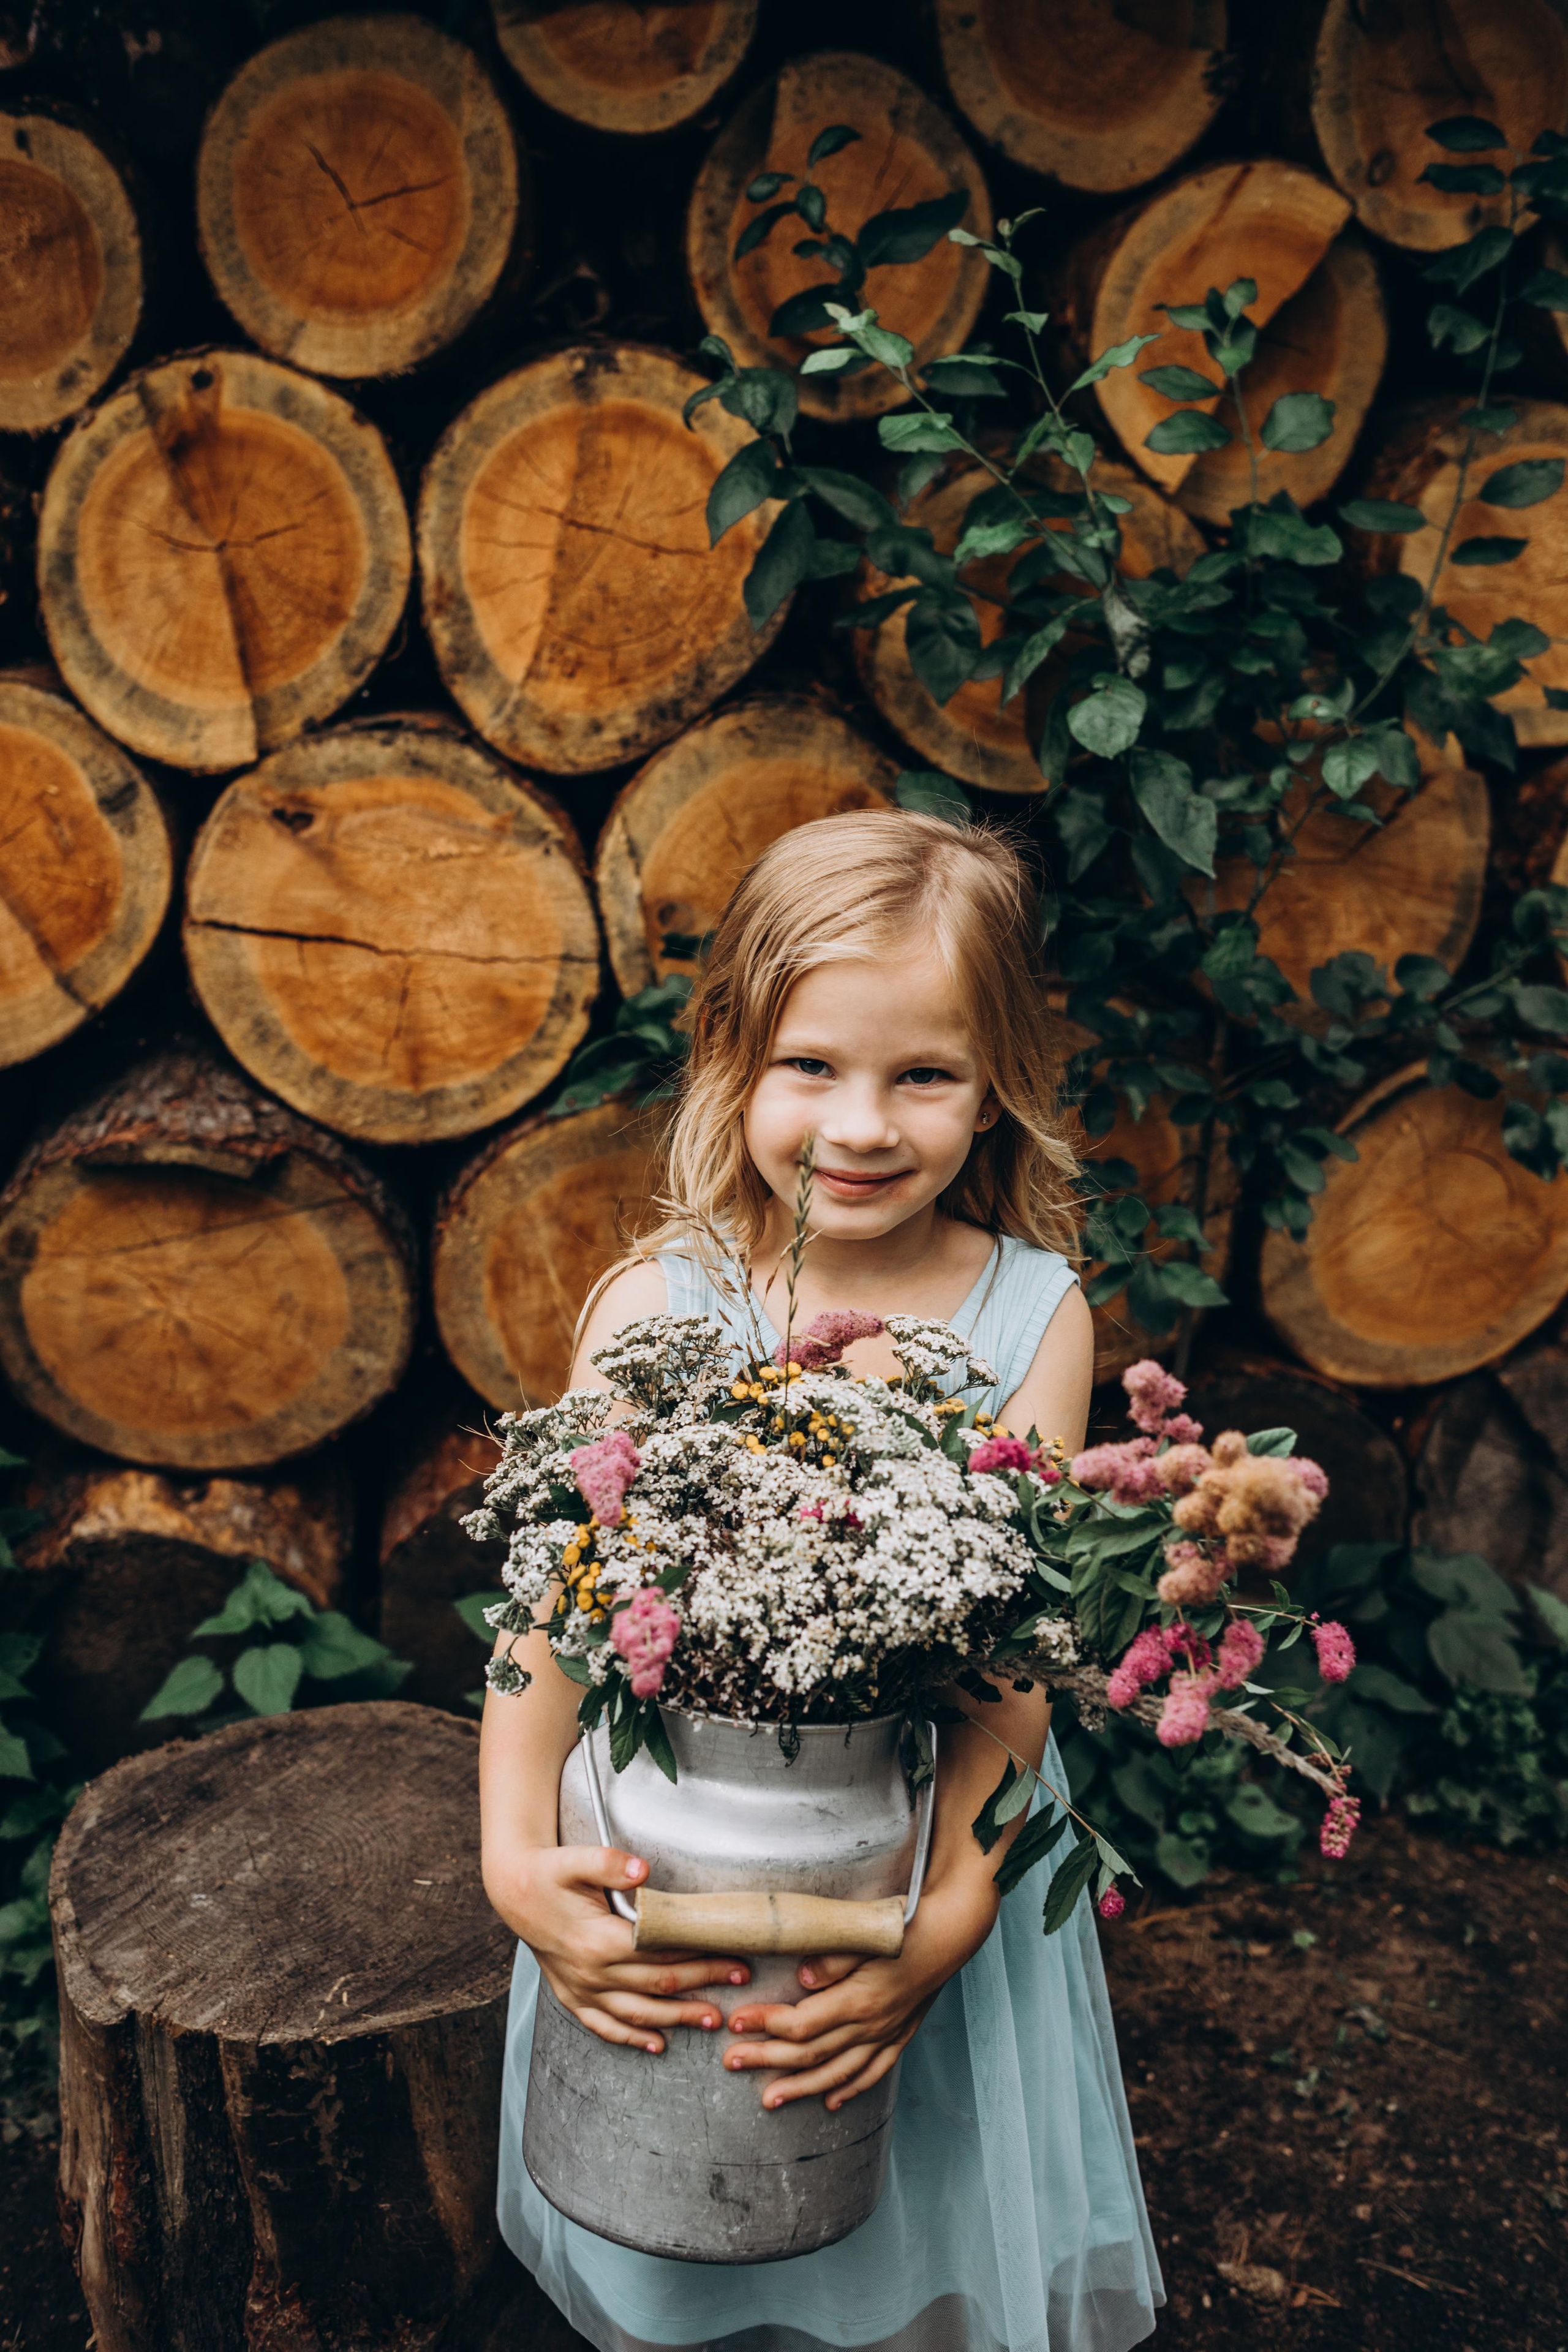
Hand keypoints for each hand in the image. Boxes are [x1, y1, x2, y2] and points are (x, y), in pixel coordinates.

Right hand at [488, 1842, 749, 2053]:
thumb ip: (609, 1864)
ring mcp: (580, 1989)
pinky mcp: (572, 1996)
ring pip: (636, 2013)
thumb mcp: (575, 1859)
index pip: (661, 1955)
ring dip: (676, 2018)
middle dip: (702, 1985)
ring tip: (711, 2019)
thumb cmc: (548, 1873)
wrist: (513, 1891)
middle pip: (657, 1986)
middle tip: (739, 1980)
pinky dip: (631, 2038)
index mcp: (598, 1941)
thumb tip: (642, 1870)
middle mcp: (591, 1973)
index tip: (731, 1955)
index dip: (699, 1956)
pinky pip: (604, 2026)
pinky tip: (657, 2044)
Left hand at [722, 1885, 993, 2111]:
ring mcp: (887, 2034)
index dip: (765, 2025)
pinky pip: (872, 2071)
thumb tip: (801, 1980)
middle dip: (768, 2059)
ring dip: (801, 2088)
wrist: (953, 1931)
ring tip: (768, 2099)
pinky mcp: (900, 2034)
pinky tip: (830, 2102)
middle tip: (731, 2062)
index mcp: (858, 1999)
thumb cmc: (907, 1924)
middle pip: (811, 2052)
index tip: (735, 2022)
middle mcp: (872, 2025)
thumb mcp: (866, 1932)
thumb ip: (832, 1957)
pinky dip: (850, 2089)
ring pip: (838, 2073)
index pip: (801, 2022)